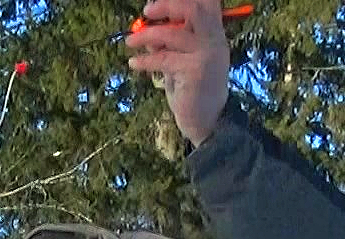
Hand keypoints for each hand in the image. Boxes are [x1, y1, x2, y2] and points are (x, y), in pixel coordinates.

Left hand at [124, 0, 231, 145]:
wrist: (206, 121)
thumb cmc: (191, 89)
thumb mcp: (179, 60)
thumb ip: (168, 43)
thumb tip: (145, 26)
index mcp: (214, 34)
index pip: (207, 3)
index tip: (155, 3)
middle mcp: (214, 40)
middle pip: (194, 9)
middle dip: (166, 6)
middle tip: (146, 12)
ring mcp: (207, 55)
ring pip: (173, 33)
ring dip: (147, 34)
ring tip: (130, 42)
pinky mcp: (196, 71)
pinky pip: (164, 58)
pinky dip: (145, 60)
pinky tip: (133, 63)